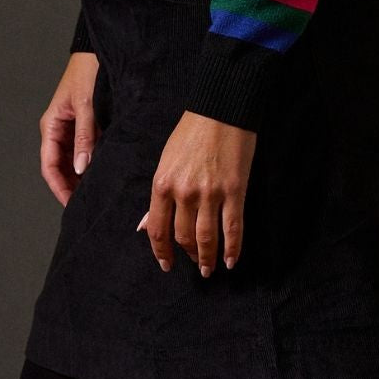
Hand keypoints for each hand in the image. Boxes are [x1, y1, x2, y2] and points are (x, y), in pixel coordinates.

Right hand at [39, 52, 101, 204]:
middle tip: (87, 204)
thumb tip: (82, 168)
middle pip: (61, 166)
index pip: (50, 165)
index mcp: (51, 125)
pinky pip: (85, 149)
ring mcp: (72, 127)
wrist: (102, 50)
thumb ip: (84, 136)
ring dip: (81, 175)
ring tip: (96, 192)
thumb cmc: (88, 71)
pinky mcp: (86, 124)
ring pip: (73, 160)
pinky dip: (91, 161)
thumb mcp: (86, 105)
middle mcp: (59, 129)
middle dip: (71, 185)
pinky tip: (102, 172)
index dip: (59, 187)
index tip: (71, 204)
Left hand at [136, 110, 256, 275]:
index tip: (167, 265)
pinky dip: (232, 249)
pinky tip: (231, 260)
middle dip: (188, 255)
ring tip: (209, 268)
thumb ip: (159, 195)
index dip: (161, 252)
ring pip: (207, 238)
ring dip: (207, 258)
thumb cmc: (191, 132)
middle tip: (195, 263)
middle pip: (183, 237)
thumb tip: (144, 226)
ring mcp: (210, 194)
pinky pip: (233, 228)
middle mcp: (184, 192)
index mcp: (163, 184)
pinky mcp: (234, 191)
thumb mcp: (166, 161)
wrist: (221, 109)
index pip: (157, 229)